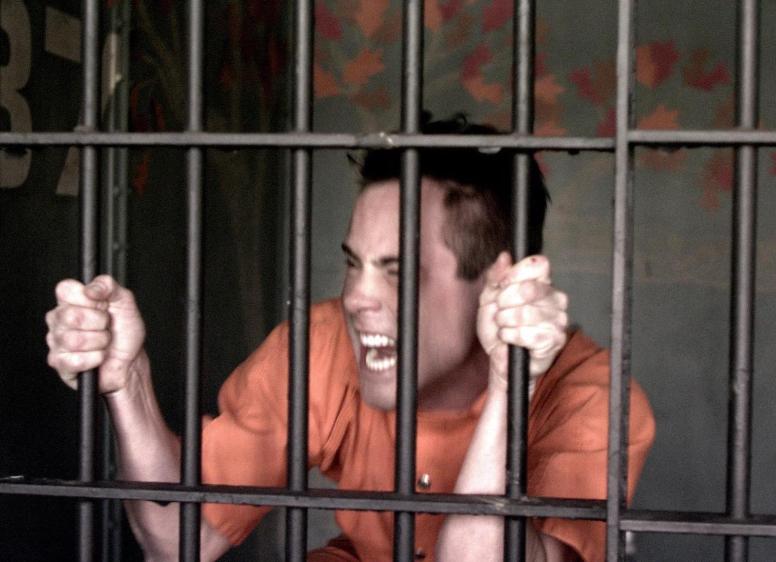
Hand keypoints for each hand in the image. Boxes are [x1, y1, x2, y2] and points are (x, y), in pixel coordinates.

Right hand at [46, 275, 145, 393]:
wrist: (131, 358)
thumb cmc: (124, 330)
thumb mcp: (124, 301)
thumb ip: (108, 286)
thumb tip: (91, 288)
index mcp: (71, 300)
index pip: (64, 289)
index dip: (88, 299)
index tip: (102, 306)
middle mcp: (59, 319)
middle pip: (71, 317)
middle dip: (99, 323)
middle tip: (105, 326)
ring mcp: (56, 341)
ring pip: (75, 341)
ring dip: (100, 342)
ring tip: (103, 342)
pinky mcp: (59, 363)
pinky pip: (76, 361)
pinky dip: (95, 358)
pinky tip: (97, 355)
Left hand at [477, 252, 567, 390]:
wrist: (500, 358)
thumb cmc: (499, 327)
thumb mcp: (489, 298)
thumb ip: (495, 277)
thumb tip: (505, 257)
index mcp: (541, 283)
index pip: (539, 264)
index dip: (516, 273)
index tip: (502, 285)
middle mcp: (555, 298)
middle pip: (529, 288)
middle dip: (505, 301)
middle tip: (501, 311)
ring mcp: (558, 319)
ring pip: (526, 313)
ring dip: (505, 321)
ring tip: (504, 326)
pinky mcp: (555, 339)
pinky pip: (527, 333)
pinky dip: (510, 336)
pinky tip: (509, 338)